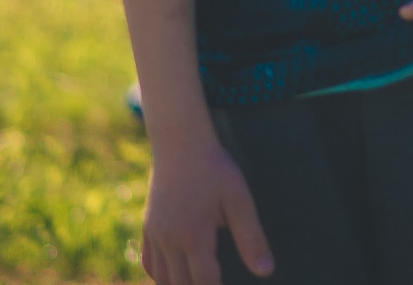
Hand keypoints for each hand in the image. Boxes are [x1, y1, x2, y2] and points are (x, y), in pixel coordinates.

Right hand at [141, 130, 271, 283]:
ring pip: (162, 278)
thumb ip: (252, 238)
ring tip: (199, 281)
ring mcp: (154, 234)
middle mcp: (168, 241)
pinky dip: (160, 275)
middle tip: (214, 282)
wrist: (180, 142)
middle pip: (181, 284)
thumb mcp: (239, 200)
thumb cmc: (214, 168)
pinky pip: (149, 262)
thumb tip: (265, 271)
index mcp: (193, 236)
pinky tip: (175, 273)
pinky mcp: (147, 226)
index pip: (204, 282)